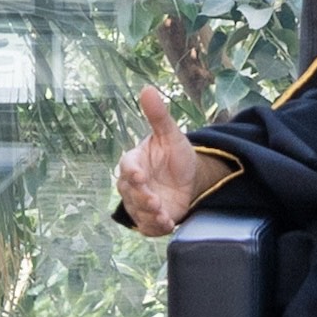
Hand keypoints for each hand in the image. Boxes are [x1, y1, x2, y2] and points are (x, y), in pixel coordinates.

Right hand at [115, 87, 206, 237]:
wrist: (190, 179)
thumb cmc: (174, 155)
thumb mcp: (171, 135)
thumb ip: (158, 116)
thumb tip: (147, 88)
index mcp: (134, 162)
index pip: (127, 166)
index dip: (131, 172)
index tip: (138, 175)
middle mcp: (133, 185)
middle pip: (129, 192)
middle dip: (140, 196)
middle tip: (153, 199)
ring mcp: (141, 203)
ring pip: (137, 211)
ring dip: (148, 214)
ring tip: (162, 214)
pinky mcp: (151, 219)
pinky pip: (147, 226)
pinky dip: (155, 227)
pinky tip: (167, 225)